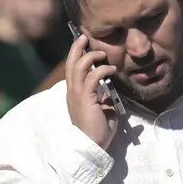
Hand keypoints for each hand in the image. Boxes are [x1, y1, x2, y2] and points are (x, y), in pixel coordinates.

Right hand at [66, 34, 118, 150]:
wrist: (92, 146)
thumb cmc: (97, 131)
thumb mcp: (102, 110)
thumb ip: (104, 99)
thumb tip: (110, 92)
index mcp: (74, 94)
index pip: (71, 70)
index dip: (76, 56)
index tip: (83, 46)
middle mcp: (72, 92)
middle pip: (70, 63)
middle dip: (77, 48)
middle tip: (84, 37)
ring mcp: (77, 95)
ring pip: (78, 67)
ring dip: (90, 56)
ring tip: (101, 53)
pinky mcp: (86, 98)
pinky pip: (92, 77)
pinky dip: (102, 70)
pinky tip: (111, 70)